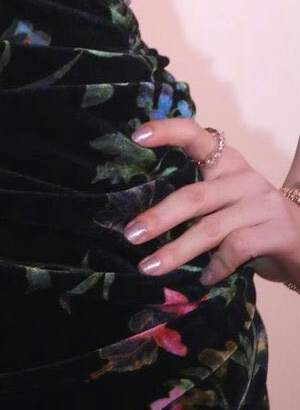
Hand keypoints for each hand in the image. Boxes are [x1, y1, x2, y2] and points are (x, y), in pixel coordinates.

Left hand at [127, 118, 299, 289]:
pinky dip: (216, 267)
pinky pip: (237, 249)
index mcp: (228, 162)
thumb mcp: (228, 203)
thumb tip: (145, 223)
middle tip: (130, 234)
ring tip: (150, 266)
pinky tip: (204, 278)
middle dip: (159, 218)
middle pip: (195, 196)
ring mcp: (264, 204)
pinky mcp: (279, 231)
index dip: (167, 131)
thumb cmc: (256, 222)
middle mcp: (245, 177)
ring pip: (212, 228)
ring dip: (177, 251)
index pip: (196, 136)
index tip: (136, 135)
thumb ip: (199, 202)